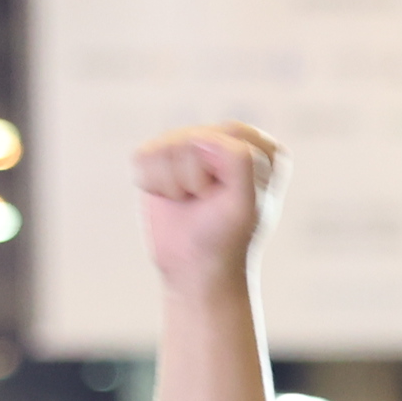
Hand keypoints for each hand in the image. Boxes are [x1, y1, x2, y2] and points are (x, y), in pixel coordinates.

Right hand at [134, 123, 285, 292]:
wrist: (195, 269)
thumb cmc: (226, 238)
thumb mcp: (244, 204)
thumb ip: (239, 162)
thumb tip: (203, 136)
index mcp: (257, 147)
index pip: (231, 131)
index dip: (223, 168)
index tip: (229, 196)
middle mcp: (224, 139)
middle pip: (193, 136)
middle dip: (194, 176)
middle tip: (206, 202)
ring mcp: (189, 145)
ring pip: (165, 145)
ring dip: (172, 182)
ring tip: (188, 201)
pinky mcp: (158, 157)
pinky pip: (143, 156)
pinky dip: (152, 183)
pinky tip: (170, 198)